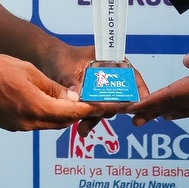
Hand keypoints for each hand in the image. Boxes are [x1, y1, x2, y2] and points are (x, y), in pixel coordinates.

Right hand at [0, 51, 100, 131]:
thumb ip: (52, 88)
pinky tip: (47, 102)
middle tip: (91, 102)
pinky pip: (34, 123)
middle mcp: (28, 122)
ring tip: (71, 101)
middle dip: (77, 113)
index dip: (89, 109)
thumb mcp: (29, 72)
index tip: (103, 106)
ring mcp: (17, 126)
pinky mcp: (9, 125)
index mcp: (36, 107)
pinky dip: (45, 115)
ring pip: (48, 124)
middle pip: (62, 122)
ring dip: (61, 115)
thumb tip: (71, 98)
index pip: (71, 113)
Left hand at [34, 40, 150, 135]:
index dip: (139, 90)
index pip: (132, 75)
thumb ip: (72, 81)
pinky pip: (94, 112)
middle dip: (115, 110)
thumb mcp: (66, 67)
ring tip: (83, 129)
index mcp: (111, 62)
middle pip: (120, 95)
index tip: (140, 104)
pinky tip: (81, 129)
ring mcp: (101, 91)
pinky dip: (88, 120)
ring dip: (97, 118)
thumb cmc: (61, 58)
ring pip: (106, 107)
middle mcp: (109, 78)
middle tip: (107, 116)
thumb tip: (78, 95)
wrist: (48, 63)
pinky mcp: (91, 101)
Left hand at [133, 17, 188, 122]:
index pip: (175, 94)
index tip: (135, 109)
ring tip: (156, 116)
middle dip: (156, 111)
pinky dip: (188, 110)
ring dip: (171, 112)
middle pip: (179, 105)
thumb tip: (186, 63)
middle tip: (135, 119)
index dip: (154, 101)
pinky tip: (185, 108)